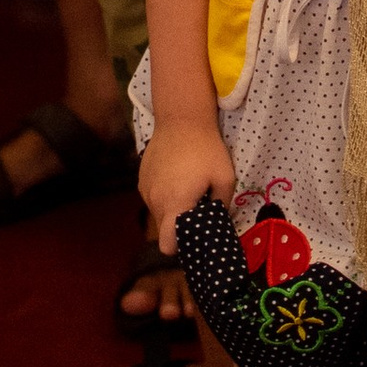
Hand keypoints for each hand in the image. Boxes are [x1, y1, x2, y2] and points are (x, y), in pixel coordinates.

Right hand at [137, 112, 232, 254]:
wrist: (181, 119)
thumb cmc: (206, 150)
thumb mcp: (226, 178)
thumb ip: (222, 205)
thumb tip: (218, 220)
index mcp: (176, 205)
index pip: (167, 244)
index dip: (179, 247)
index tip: (191, 238)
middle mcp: (155, 201)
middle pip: (163, 230)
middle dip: (178, 227)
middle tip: (195, 211)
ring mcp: (145, 190)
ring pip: (157, 213)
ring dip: (170, 210)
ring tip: (186, 190)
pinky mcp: (141, 178)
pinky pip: (152, 198)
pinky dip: (163, 196)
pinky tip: (175, 178)